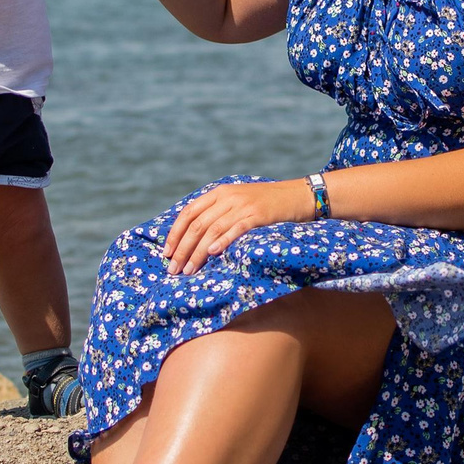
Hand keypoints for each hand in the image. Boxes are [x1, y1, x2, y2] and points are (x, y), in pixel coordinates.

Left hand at [162, 178, 315, 274]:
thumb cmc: (265, 205)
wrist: (297, 195)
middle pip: (197, 224)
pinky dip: (223, 241)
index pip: (188, 213)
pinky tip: (212, 254)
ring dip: (198, 252)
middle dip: (183, 249)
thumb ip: (217, 213)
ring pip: (213, 230)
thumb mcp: (237, 202)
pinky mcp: (258, 215)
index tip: (167, 253)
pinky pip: (236, 228)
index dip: (175, 233)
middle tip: (174, 269)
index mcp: (219, 193)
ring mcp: (243, 205)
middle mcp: (228, 197)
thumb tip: (193, 238)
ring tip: (189, 270)